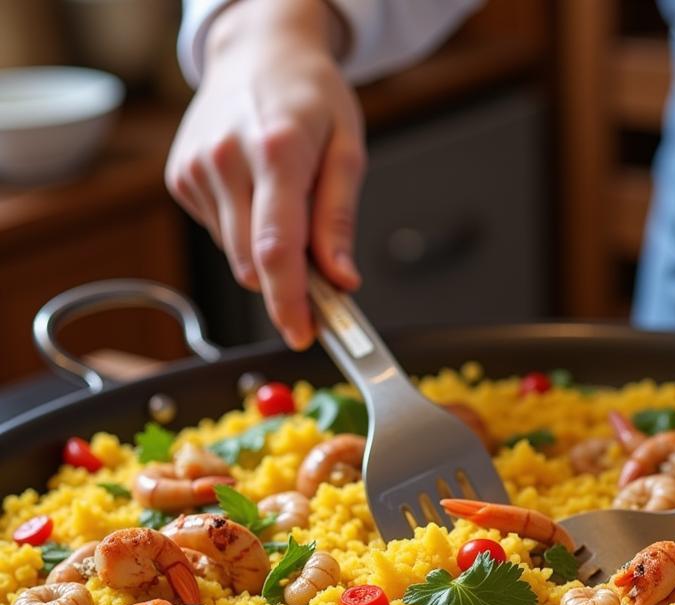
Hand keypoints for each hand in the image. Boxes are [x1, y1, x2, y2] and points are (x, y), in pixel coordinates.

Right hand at [165, 0, 364, 349]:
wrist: (256, 52)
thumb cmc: (308, 96)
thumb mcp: (347, 150)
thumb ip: (340, 220)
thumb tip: (341, 279)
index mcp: (276, 151)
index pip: (276, 248)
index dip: (290, 303)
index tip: (303, 334)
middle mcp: (227, 159)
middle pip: (252, 263)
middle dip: (288, 286)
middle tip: (320, 279)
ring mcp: (196, 170)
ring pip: (235, 257)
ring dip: (266, 256)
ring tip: (287, 207)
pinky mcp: (180, 179)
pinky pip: (219, 235)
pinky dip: (243, 232)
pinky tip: (256, 195)